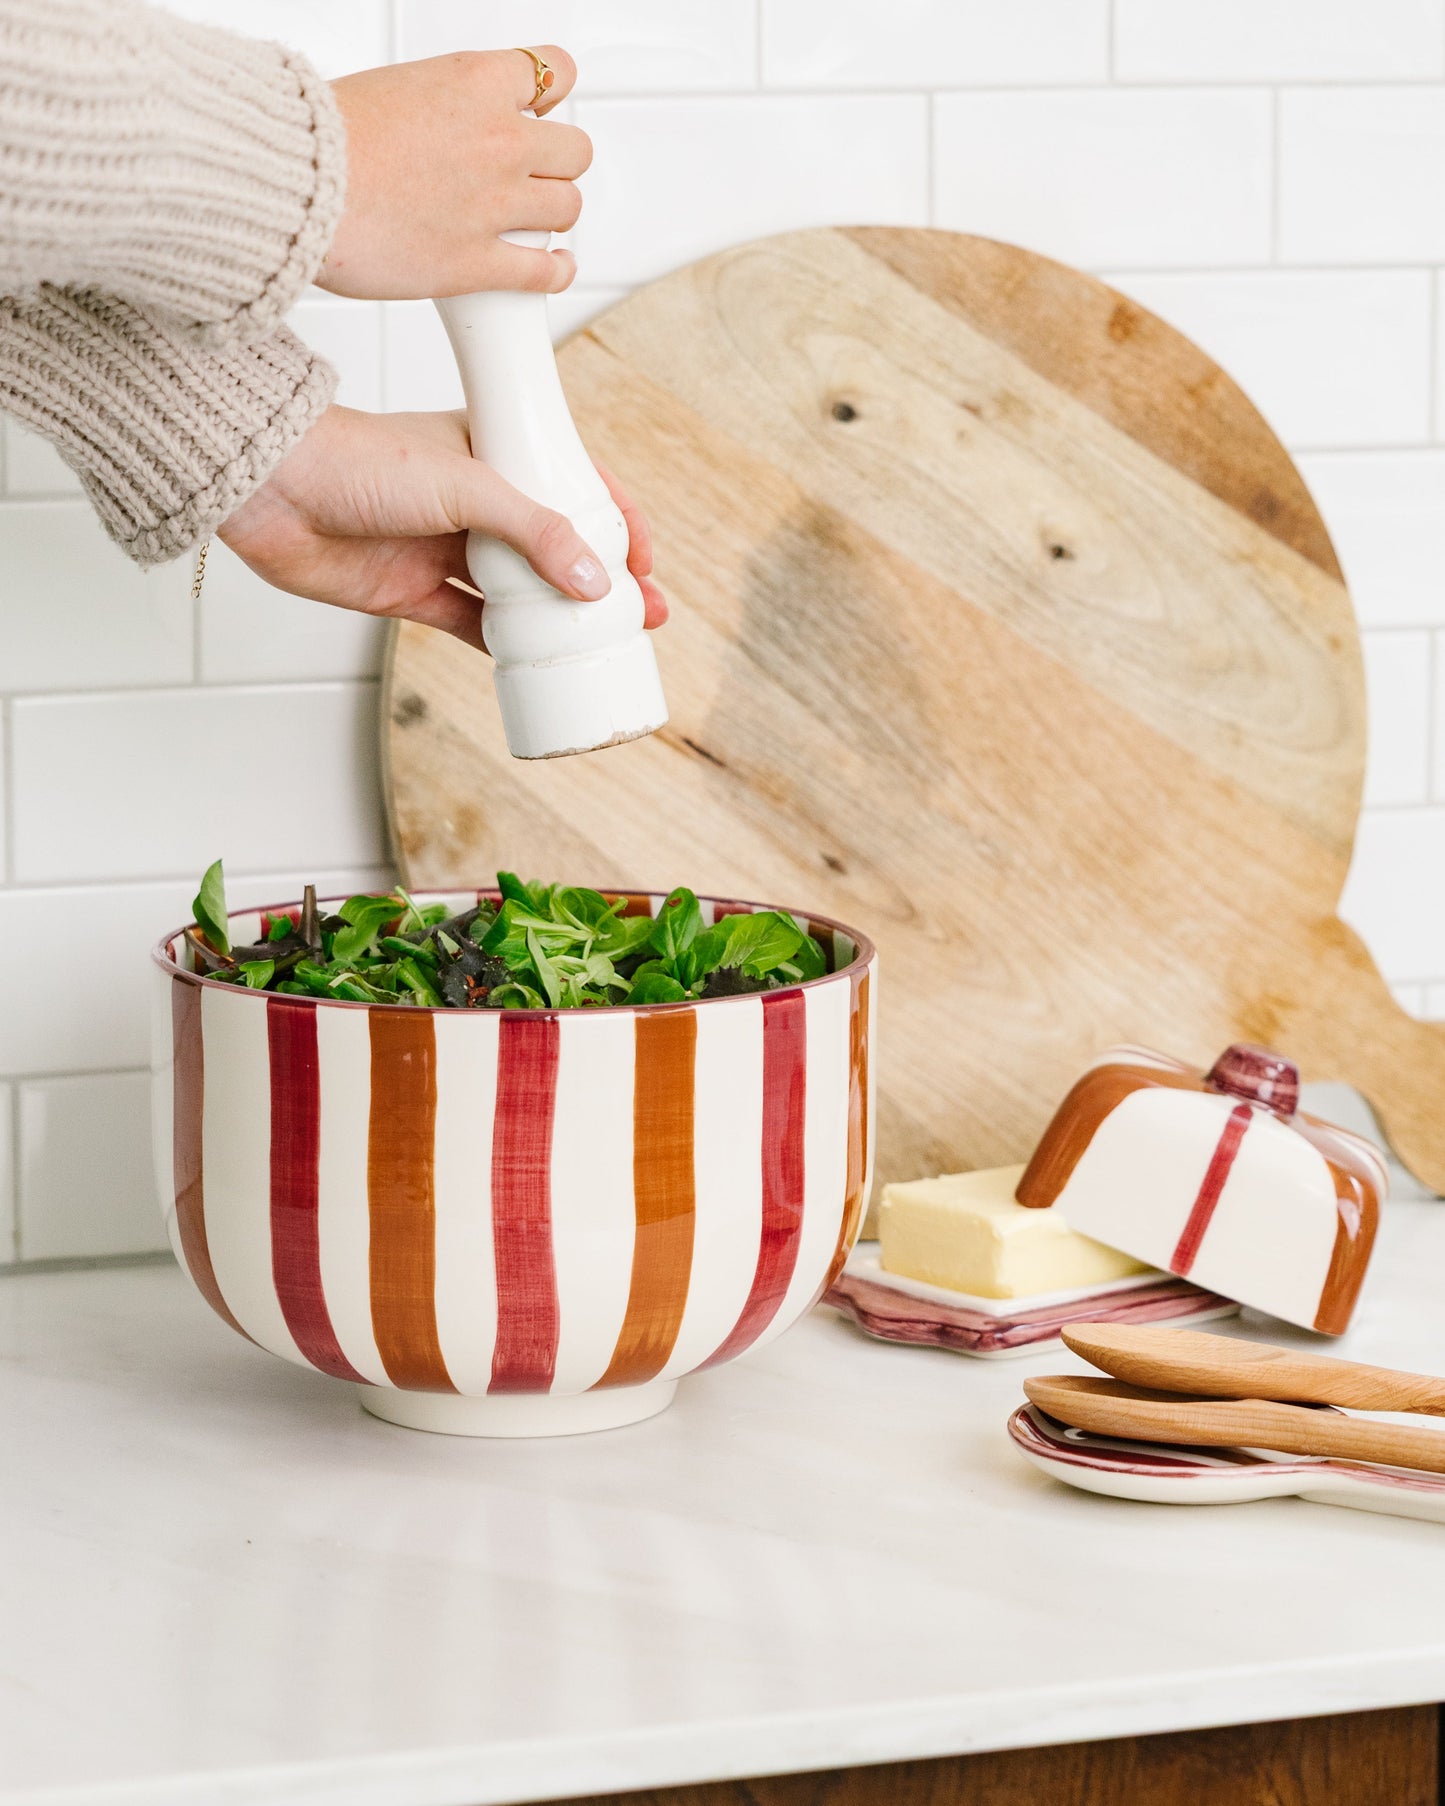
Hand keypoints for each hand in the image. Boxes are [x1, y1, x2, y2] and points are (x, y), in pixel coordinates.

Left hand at [216, 407, 667, 651]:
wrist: (272, 488)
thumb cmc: (356, 458)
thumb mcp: (466, 484)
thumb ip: (536, 532)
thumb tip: (595, 581)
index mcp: (492, 451)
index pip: (574, 482)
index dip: (616, 517)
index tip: (644, 553)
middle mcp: (473, 502)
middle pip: (557, 544)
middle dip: (605, 578)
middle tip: (645, 610)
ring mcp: (445, 549)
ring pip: (523, 590)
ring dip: (565, 617)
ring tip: (610, 641)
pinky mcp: (414, 593)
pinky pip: (476, 626)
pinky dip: (510, 647)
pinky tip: (543, 665)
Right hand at [319, 48, 589, 298]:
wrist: (299, 185)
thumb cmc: (325, 139)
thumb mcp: (394, 86)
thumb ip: (439, 105)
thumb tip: (442, 122)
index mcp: (475, 84)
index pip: (553, 73)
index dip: (550, 95)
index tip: (541, 109)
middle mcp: (497, 141)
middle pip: (573, 150)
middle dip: (557, 162)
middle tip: (536, 171)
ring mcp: (494, 204)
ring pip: (566, 206)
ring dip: (554, 213)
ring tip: (536, 218)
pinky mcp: (478, 262)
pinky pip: (545, 270)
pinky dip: (556, 270)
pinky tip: (554, 265)